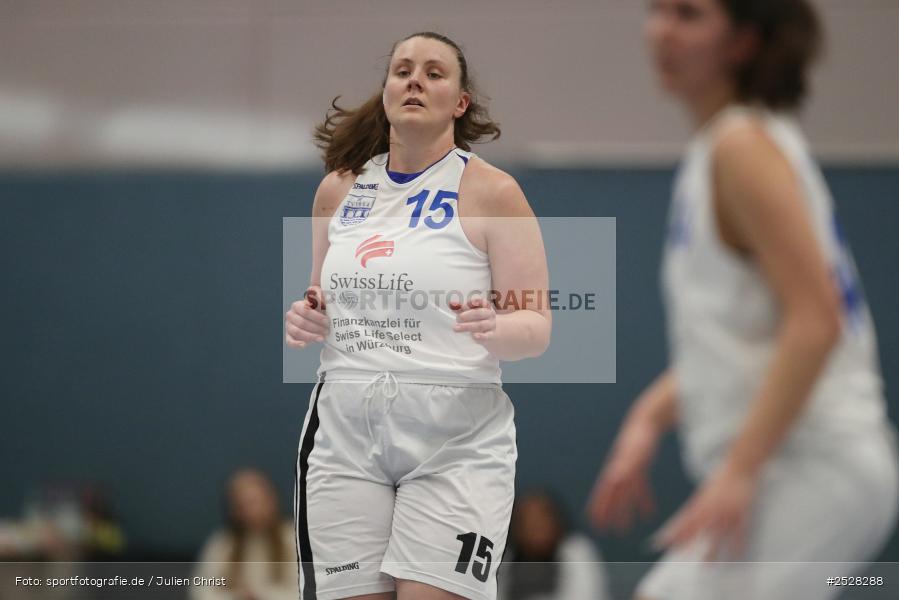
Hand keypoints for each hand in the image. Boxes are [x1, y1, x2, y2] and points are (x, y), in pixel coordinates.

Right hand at [285, 285, 329, 347]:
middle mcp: (291, 315)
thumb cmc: (322, 310)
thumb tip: (320, 297)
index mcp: (298, 305)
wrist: (320, 320)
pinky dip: (296, 344)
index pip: (305, 311)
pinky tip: (304, 345)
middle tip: (327, 331)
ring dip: (310, 336)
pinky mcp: (290, 336)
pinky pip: (290, 341)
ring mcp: (289, 326)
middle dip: (316, 328)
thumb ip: (322, 296)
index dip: (316, 317)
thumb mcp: (324, 301)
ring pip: (297, 332)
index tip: (327, 321)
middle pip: (301, 323)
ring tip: (322, 338)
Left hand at [450, 296, 496, 342]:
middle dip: (468, 315)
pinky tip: (474, 336)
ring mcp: (490, 324)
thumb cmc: (478, 318)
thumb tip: (451, 303)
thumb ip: (461, 308)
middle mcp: (489, 314)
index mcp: (485, 306)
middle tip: (458, 318)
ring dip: (467, 326)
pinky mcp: (490, 335)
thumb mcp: (470, 312)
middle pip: (479, 313)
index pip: (480, 301)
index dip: (473, 302)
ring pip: (480, 325)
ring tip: (456, 328)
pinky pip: (487, 335)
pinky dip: (481, 336)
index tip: (465, 304)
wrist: (491, 331)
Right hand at [587, 417, 659, 532]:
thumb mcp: (633, 451)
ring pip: (626, 495)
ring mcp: (629, 469)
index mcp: (616, 469)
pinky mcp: (640, 466)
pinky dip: (644, 500)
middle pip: (614, 496)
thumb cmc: (639, 435)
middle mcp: (619, 470)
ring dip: (625, 511)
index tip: (594, 522)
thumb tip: (613, 479)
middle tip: (607, 531)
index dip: (598, 507)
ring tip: (625, 528)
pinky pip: (641, 487)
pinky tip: (649, 513)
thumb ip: (623, 466)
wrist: (647, 418)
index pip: (604, 492)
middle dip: (610, 514)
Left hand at [652, 462, 758, 560]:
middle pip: (697, 529)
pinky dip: (737, 546)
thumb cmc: (720, 480)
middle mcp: (711, 508)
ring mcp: (727, 511)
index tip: (660, 542)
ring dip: (711, 551)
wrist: (739, 466)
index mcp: (700, 502)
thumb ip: (694, 508)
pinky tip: (734, 558)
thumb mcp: (703, 493)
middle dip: (687, 542)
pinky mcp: (742, 514)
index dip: (672, 532)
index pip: (683, 520)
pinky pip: (739, 534)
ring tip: (705, 566)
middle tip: (679, 557)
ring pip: (717, 535)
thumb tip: (684, 524)